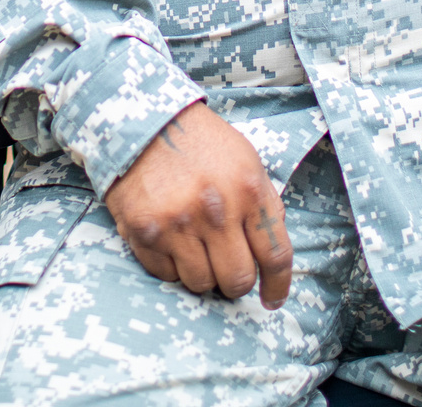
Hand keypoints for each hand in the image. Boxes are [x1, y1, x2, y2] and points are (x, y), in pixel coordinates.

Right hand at [103, 102, 292, 307]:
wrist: (143, 121)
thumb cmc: (201, 142)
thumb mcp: (247, 161)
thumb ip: (264, 205)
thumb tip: (272, 252)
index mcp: (248, 191)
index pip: (275, 257)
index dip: (278, 286)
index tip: (273, 300)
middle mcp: (214, 211)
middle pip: (237, 280)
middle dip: (236, 282)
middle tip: (228, 269)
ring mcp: (177, 224)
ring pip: (201, 284)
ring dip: (203, 274)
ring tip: (196, 249)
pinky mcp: (143, 232)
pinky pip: (166, 275)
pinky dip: (172, 266)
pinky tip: (171, 240)